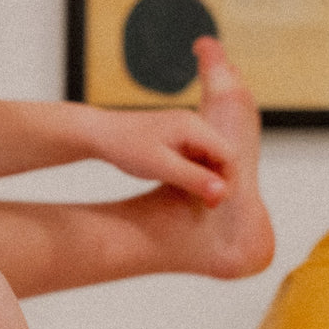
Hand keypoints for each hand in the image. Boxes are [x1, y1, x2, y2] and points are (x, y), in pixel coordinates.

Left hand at [85, 105, 230, 205]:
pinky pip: (198, 157)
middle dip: (220, 181)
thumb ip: (193, 179)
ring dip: (208, 178)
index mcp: (193, 125)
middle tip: (207, 206)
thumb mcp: (160, 167)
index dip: (228, 181)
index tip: (214, 204)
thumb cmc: (125, 147)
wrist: (99, 134)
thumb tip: (222, 193)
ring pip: (211, 158)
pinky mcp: (178, 138)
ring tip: (196, 199)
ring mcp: (187, 129)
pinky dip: (196, 173)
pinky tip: (184, 188)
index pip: (228, 154)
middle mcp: (194, 123)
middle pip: (223, 155)